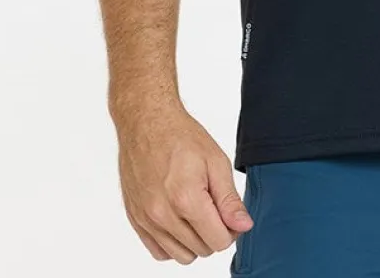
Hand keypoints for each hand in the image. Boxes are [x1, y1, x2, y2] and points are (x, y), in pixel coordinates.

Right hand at [113, 102, 253, 263]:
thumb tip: (243, 226)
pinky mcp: (135, 220)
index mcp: (186, 199)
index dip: (231, 229)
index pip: (219, 241)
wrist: (146, 124)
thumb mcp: (216, 161)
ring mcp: (146, 220)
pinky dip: (173, 242)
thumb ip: (229, 199)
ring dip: (194, 240)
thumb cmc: (181, 137)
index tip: (229, 213)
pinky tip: (179, 218)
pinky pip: (160, 252)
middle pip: (202, 250)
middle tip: (213, 205)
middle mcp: (162, 215)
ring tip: (196, 211)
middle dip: (214, 232)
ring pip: (181, 256)